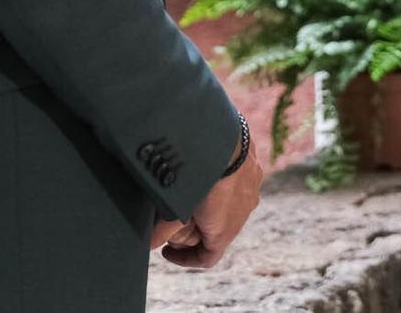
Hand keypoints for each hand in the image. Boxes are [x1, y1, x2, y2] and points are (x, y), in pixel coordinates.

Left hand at [152, 146, 265, 269]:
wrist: (223, 141)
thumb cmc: (199, 176)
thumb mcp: (177, 205)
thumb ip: (163, 227)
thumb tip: (147, 244)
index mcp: (225, 230)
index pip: (208, 258)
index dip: (185, 259)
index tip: (166, 250)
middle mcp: (244, 212)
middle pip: (221, 230)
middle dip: (199, 230)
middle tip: (178, 222)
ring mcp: (252, 188)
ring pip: (232, 204)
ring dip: (215, 204)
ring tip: (194, 194)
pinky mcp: (253, 166)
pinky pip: (239, 180)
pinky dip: (225, 182)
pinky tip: (210, 169)